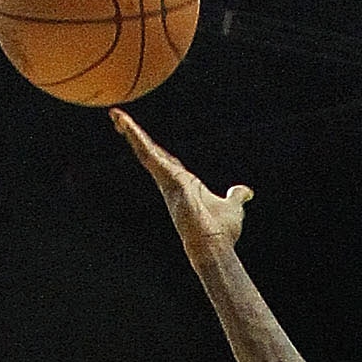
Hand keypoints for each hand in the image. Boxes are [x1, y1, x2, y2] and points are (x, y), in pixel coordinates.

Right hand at [111, 112, 252, 255]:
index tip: (140, 136)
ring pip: (145, 151)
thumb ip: (235, 196)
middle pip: (150, 152)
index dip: (153, 148)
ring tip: (116, 114)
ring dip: (131, 132)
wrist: (214, 246)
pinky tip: (125, 124)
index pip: (165, 160)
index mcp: (184, 183)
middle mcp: (171, 181)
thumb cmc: (221, 231)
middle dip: (134, 135)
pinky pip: (148, 155)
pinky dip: (137, 139)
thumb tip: (245, 192)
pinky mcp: (166, 179)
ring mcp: (167, 180)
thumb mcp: (232, 206)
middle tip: (118, 118)